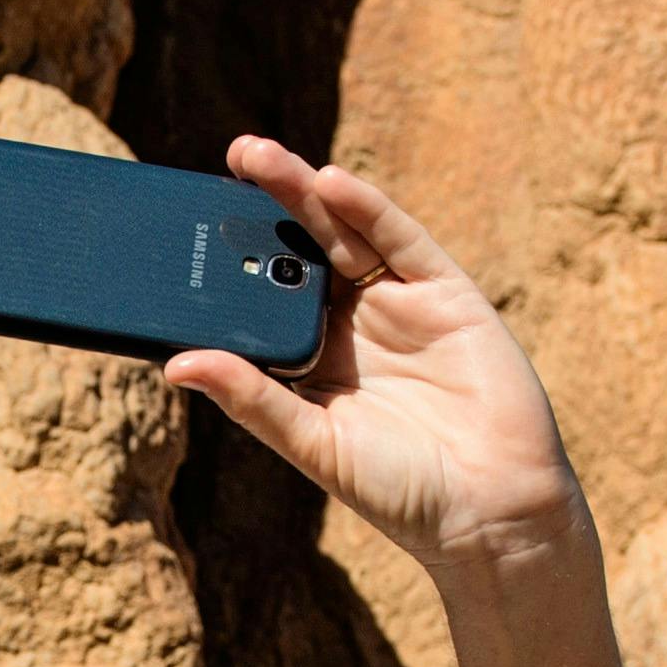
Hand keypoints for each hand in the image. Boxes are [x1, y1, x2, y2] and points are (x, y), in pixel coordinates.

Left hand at [163, 134, 582, 569]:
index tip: (184, 227)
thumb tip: (175, 364)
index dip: (229, 261)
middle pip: (300, 251)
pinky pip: (402, 240)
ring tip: (255, 156)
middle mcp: (354, 323)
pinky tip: (330, 184)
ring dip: (302, 190)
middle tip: (224, 161)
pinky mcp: (446, 293)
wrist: (491, 510)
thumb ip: (252, 399)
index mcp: (314, 360)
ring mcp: (400, 303)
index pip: (262, 296)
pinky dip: (367, 209)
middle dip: (263, 205)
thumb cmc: (400, 490)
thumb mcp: (313, 443)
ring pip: (343, 233)